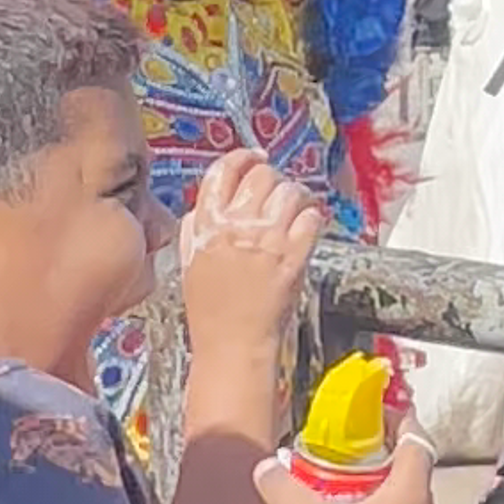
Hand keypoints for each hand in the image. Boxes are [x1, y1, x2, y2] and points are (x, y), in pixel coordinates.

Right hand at [177, 153, 323, 409]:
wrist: (231, 346)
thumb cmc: (210, 311)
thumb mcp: (190, 263)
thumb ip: (194, 229)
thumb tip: (202, 207)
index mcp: (206, 224)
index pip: (223, 170)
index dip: (243, 158)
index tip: (255, 159)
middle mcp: (236, 226)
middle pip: (262, 175)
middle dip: (273, 179)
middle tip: (278, 192)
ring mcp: (267, 240)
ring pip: (290, 191)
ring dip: (297, 196)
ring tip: (297, 209)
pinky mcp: (293, 256)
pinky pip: (311, 218)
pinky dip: (313, 218)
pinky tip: (308, 227)